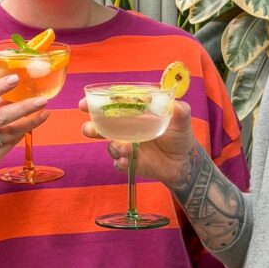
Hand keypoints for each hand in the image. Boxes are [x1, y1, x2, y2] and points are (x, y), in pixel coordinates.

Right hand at [0, 74, 48, 181]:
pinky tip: (33, 124)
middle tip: (42, 100)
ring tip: (44, 112)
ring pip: (10, 132)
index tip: (16, 78)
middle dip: (24, 107)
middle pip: (0, 117)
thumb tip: (18, 90)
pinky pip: (11, 143)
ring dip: (30, 122)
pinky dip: (23, 132)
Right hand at [80, 98, 197, 184]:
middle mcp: (126, 129)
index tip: (85, 104)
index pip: (112, 106)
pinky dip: (120, 163)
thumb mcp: (182, 119)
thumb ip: (180, 110)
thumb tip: (177, 105)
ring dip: (113, 146)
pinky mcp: (131, 162)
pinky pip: (118, 163)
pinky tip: (126, 161)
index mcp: (134, 114)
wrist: (184, 162)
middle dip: (91, 127)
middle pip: (102, 126)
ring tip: (125, 148)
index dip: (96, 104)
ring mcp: (127, 146)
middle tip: (89, 129)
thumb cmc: (179, 135)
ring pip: (110, 146)